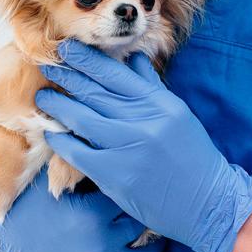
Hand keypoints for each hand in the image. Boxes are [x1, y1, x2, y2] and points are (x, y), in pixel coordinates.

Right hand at [0, 168, 164, 251]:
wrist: (6, 238)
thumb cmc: (35, 199)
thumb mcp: (58, 175)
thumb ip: (87, 159)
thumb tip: (118, 136)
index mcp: (93, 213)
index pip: (132, 195)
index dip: (131, 187)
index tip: (133, 182)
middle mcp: (99, 245)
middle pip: (141, 226)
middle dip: (138, 213)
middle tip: (140, 205)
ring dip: (145, 244)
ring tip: (142, 232)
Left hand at [35, 39, 251, 251]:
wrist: (208, 203)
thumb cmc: (194, 157)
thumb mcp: (178, 115)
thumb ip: (152, 87)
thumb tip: (134, 58)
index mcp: (158, 103)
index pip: (114, 73)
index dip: (86, 59)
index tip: (67, 49)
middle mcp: (142, 120)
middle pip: (94, 91)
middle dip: (66, 75)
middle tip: (46, 65)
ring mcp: (127, 147)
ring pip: (81, 117)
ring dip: (57, 105)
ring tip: (43, 96)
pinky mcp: (115, 175)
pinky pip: (78, 152)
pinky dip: (62, 141)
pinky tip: (50, 133)